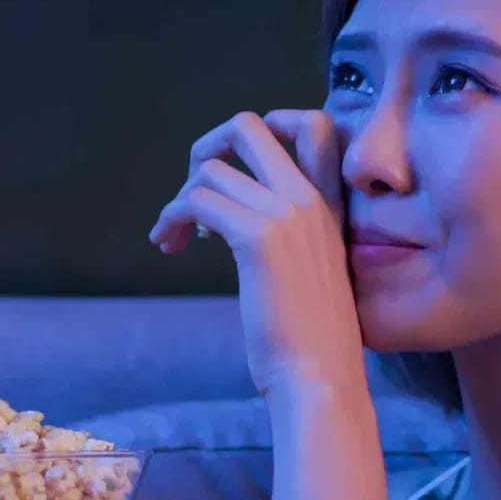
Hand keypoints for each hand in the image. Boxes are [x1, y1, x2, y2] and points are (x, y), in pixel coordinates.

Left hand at [148, 110, 365, 395]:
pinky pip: (196, 202)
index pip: (314, 123)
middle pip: (248, 126)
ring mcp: (286, 213)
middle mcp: (310, 198)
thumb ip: (289, 234)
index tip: (239, 167)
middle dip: (207, 147)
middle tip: (194, 189)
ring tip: (175, 237)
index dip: (268, 125)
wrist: (320, 376)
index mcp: (329, 203)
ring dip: (180, 199)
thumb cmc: (312, 337)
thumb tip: (235, 214)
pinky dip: (172, 218)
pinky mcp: (257, 238)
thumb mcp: (312, 268)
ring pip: (211, 169)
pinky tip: (171, 245)